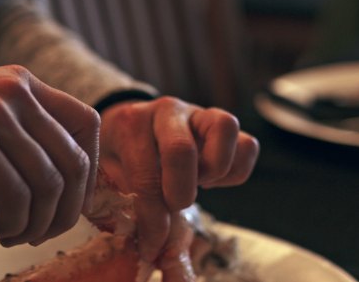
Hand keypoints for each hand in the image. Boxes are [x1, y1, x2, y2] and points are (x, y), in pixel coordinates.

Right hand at [0, 66, 99, 245]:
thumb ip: (20, 134)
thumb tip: (63, 190)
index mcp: (23, 82)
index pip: (87, 124)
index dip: (90, 171)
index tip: (72, 202)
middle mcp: (15, 90)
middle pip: (74, 161)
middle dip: (67, 210)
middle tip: (42, 232)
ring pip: (48, 184)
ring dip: (37, 223)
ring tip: (13, 234)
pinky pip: (15, 195)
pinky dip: (13, 222)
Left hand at [98, 97, 258, 261]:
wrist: (131, 127)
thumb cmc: (122, 157)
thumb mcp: (112, 176)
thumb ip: (128, 204)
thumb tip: (153, 247)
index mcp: (132, 123)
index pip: (145, 174)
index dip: (152, 217)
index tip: (151, 244)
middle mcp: (167, 111)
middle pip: (181, 149)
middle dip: (180, 192)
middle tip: (175, 206)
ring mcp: (199, 113)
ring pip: (225, 127)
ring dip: (215, 170)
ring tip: (198, 184)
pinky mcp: (224, 125)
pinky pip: (247, 145)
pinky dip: (234, 171)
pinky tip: (210, 179)